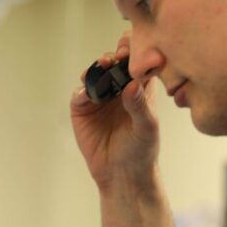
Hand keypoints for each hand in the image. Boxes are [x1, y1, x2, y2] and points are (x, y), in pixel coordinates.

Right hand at [70, 32, 159, 191]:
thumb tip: (132, 85)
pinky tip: (88, 92)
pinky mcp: (82, 109)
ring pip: (96, 74)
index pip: (137, 63)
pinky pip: (80, 93)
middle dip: (114, 56)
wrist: (122, 173)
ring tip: (102, 66)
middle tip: (116, 57)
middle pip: (114, 63)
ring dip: (97, 67)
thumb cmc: (142, 149)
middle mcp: (118, 88)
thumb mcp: (147, 127)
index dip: (134, 52)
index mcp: (139, 88)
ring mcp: (99, 97)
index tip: (132, 53)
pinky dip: (82, 90)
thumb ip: (140, 105)